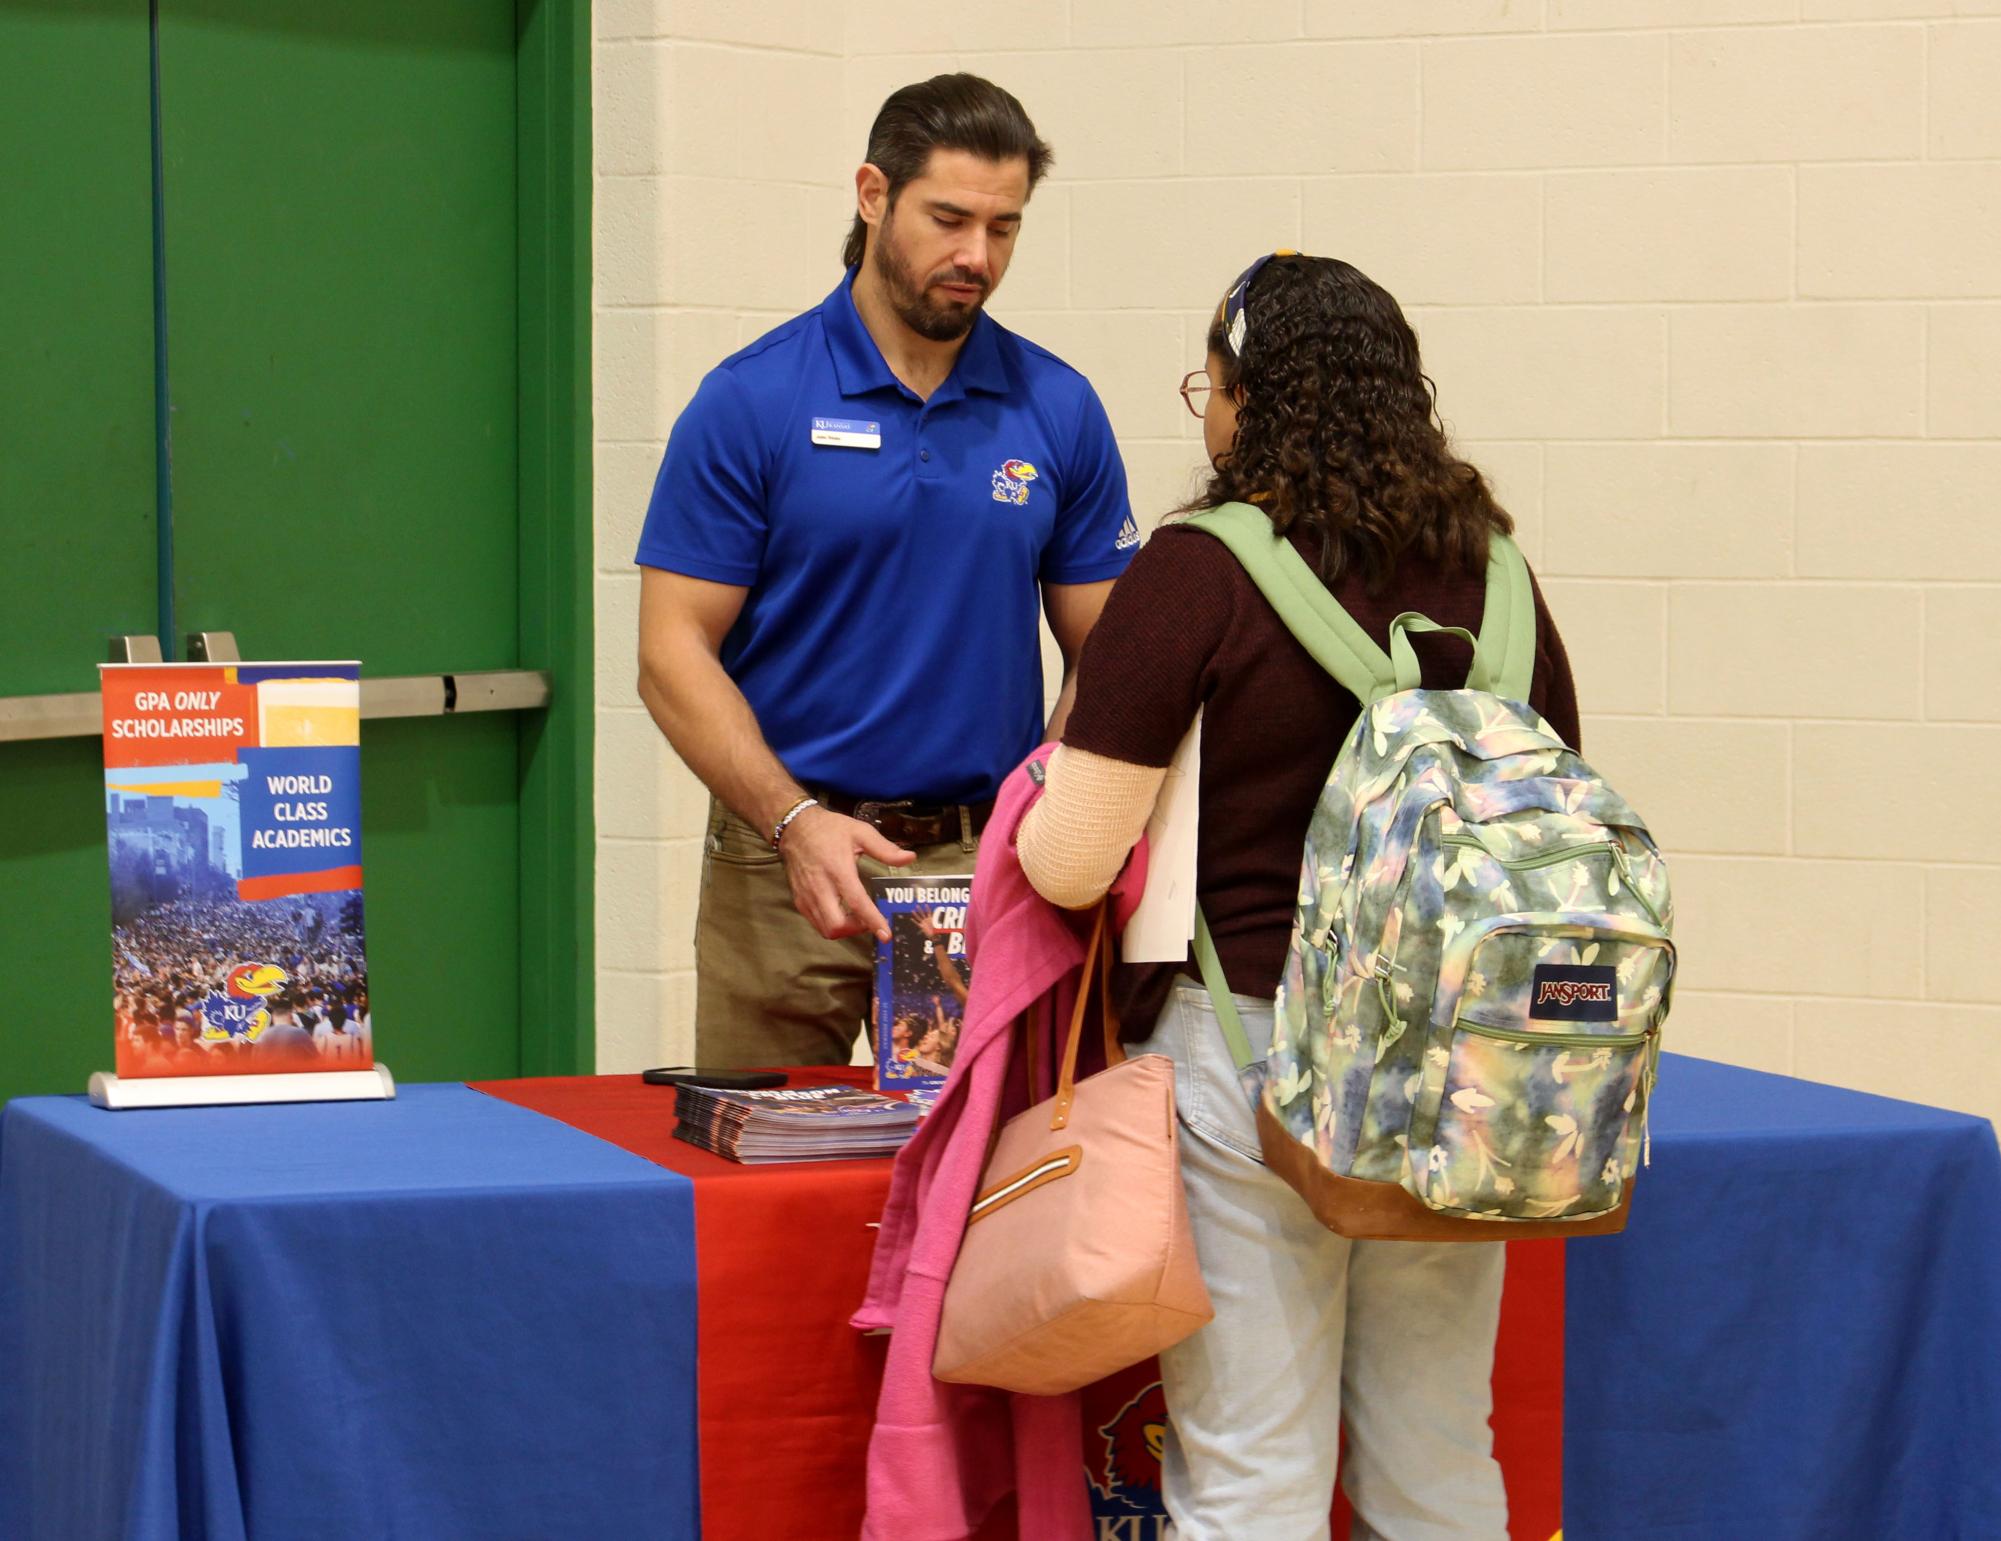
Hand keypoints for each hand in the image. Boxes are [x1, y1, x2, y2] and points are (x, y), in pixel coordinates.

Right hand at [778, 807, 913, 940]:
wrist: (794, 828)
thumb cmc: (829, 829)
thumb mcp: (860, 832)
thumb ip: (885, 849)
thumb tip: (910, 858)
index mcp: (838, 870)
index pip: (856, 903)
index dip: (872, 921)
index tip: (886, 935)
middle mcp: (820, 887)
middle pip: (836, 925)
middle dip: (856, 930)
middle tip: (869, 921)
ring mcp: (807, 896)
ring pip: (825, 929)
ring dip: (845, 930)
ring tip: (858, 918)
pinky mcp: (799, 901)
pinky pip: (816, 923)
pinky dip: (831, 925)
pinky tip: (842, 913)